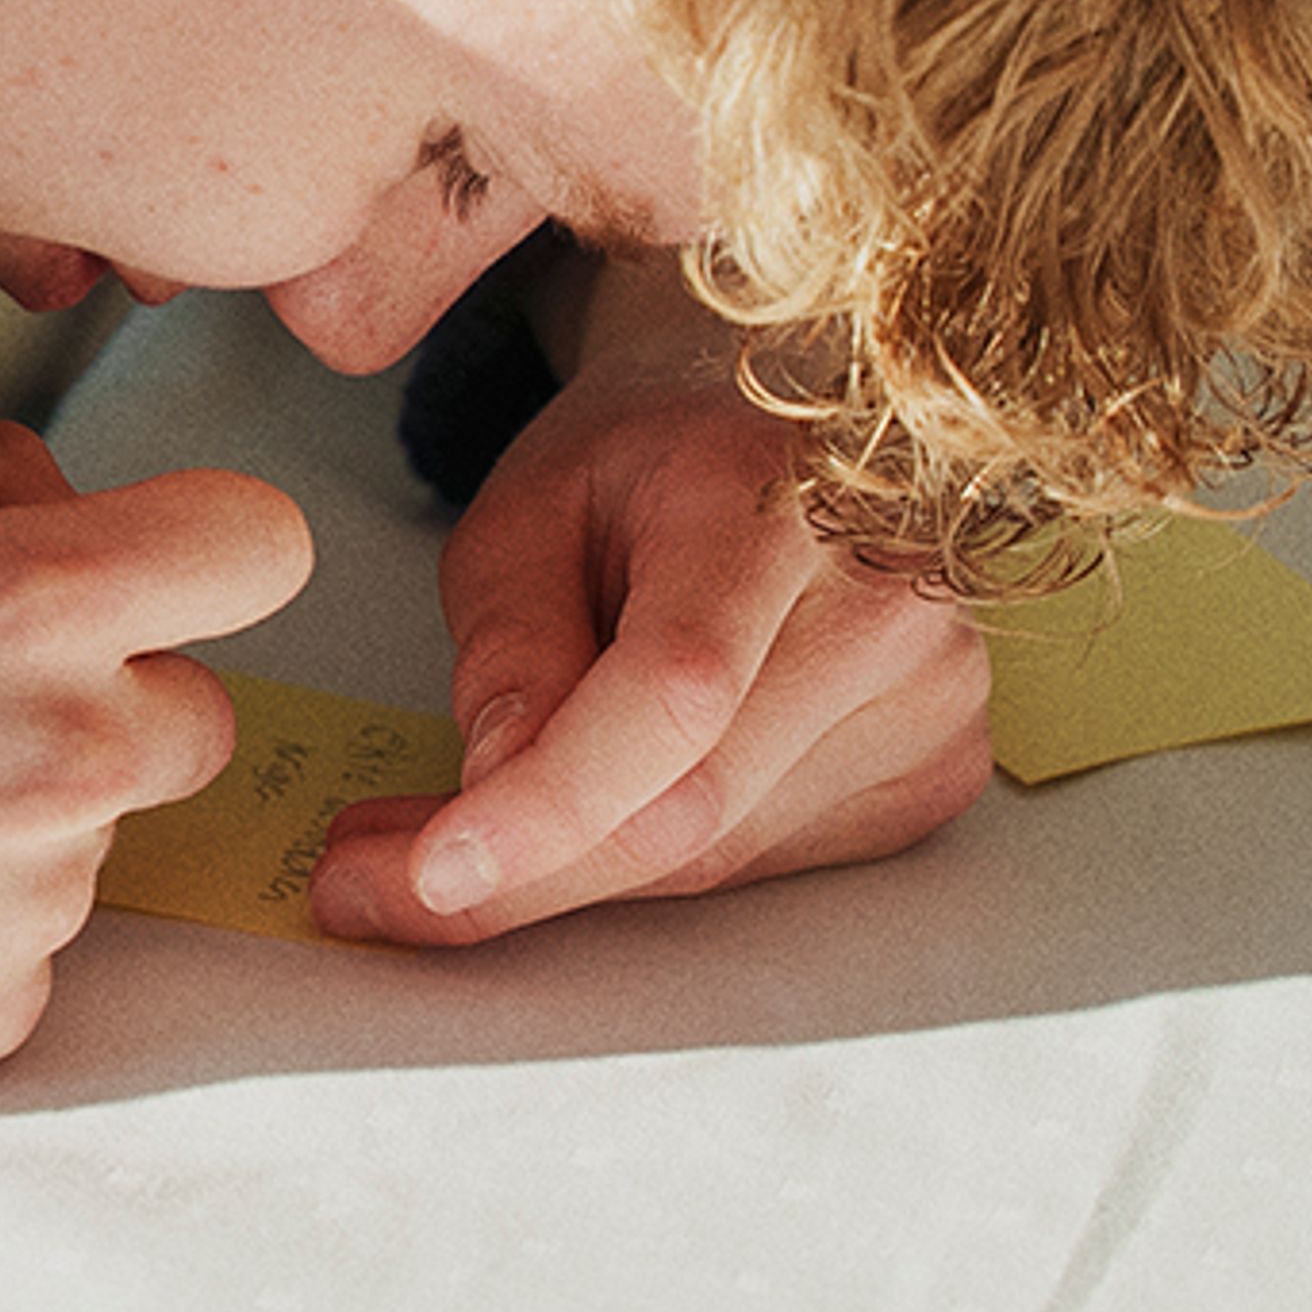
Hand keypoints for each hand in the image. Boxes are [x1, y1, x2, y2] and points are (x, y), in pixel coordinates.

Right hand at [0, 425, 309, 1122]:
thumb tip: (70, 501)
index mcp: (17, 604)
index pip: (259, 545)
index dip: (197, 543)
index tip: (138, 563)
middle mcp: (60, 755)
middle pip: (197, 705)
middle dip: (104, 691)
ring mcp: (35, 904)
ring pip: (100, 829)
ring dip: (16, 812)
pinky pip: (30, 941)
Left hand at [306, 318, 988, 945]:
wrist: (778, 432)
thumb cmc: (647, 459)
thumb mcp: (525, 511)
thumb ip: (509, 651)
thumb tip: (496, 799)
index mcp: (780, 499)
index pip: (675, 693)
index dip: (551, 804)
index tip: (426, 871)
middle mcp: (890, 599)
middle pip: (690, 810)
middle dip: (518, 870)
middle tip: (370, 879)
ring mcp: (936, 692)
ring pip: (719, 859)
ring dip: (578, 870)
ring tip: (470, 827)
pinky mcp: (940, 765)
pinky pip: (767, 866)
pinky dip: (662, 858)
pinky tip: (615, 800)